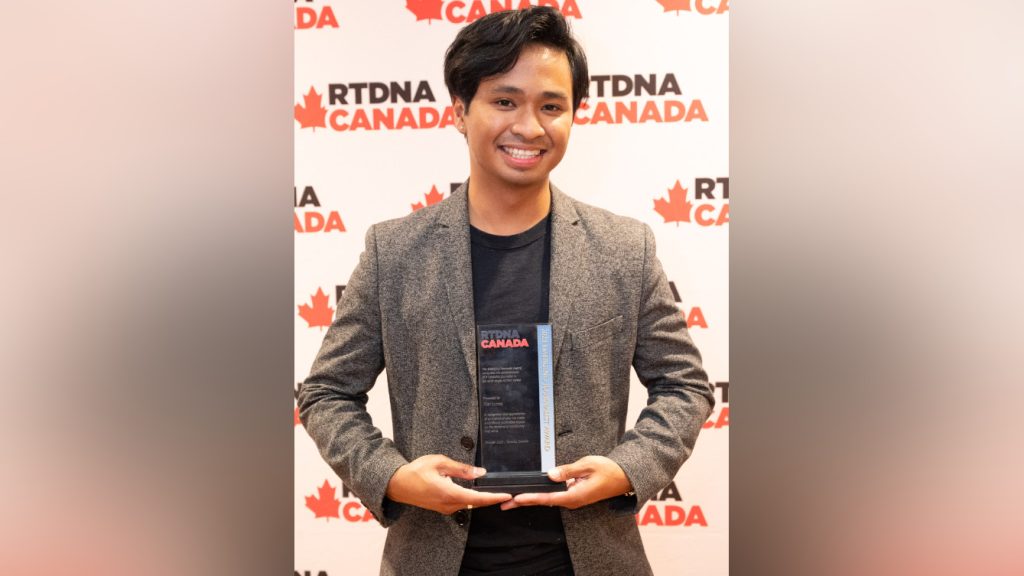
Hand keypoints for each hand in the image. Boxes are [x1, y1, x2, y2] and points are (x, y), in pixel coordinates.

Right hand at [386, 454, 511, 514]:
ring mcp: (445, 508)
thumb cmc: (416, 472)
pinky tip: (475, 491)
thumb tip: (480, 472)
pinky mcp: (442, 507)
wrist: (397, 485)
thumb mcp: (440, 463)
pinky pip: (460, 503)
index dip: (494, 498)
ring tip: (493, 491)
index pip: (478, 498)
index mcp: (450, 493)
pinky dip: (470, 498)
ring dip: (480, 498)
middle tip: (505, 493)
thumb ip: (461, 469)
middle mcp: (449, 504)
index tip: (507, 496)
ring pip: (468, 504)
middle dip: (491, 498)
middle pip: (476, 503)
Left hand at [500, 455, 631, 510]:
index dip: (530, 498)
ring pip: (547, 500)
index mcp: (574, 496)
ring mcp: (572, 499)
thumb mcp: (587, 465)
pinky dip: (540, 495)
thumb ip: (568, 470)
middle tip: (504, 503)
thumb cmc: (608, 470)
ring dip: (531, 498)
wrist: (624, 477)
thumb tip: (550, 474)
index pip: (547, 498)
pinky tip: (531, 492)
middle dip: (524, 502)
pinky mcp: (574, 495)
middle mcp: (571, 501)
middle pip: (543, 502)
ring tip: (512, 499)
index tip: (515, 499)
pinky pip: (554, 496)